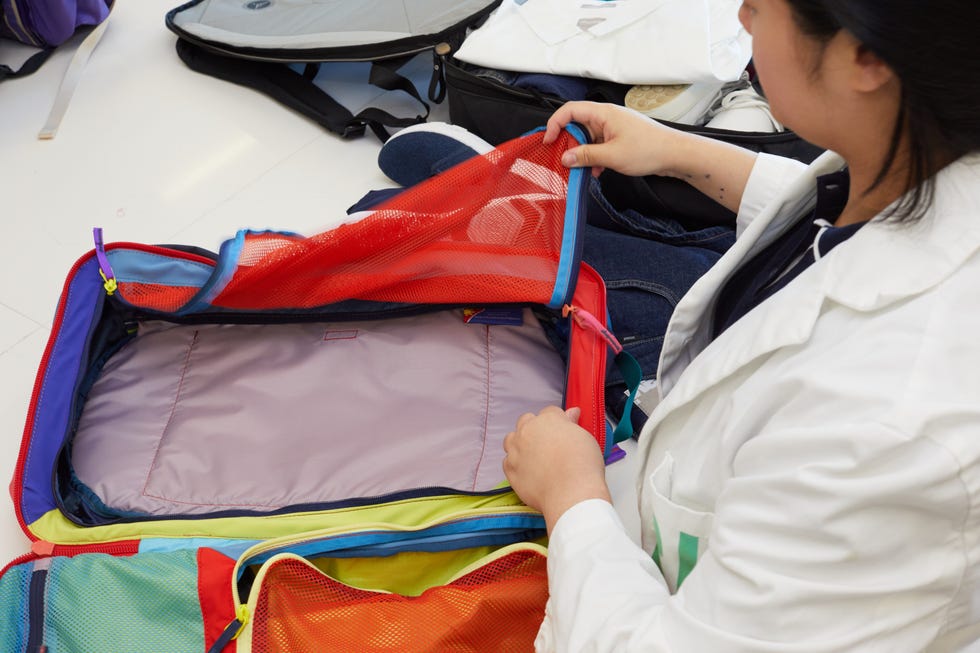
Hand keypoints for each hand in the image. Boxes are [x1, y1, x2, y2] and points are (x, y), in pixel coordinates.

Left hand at [503, 405, 611, 533]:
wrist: (572, 494)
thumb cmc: (582, 466)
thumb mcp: (585, 438)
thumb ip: (572, 424)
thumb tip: (571, 413)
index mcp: (547, 420)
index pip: (549, 412)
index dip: (557, 422)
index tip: (562, 431)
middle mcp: (528, 431)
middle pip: (526, 421)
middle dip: (535, 429)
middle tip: (548, 444)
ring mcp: (516, 450)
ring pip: (511, 439)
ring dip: (520, 444)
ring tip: (535, 457)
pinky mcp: (510, 470)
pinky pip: (507, 462)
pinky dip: (516, 464)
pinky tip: (529, 472)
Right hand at [542, 101, 687, 177]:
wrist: (675, 154)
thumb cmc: (649, 149)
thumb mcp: (611, 156)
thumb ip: (585, 156)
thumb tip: (565, 158)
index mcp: (603, 113)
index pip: (570, 110)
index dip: (555, 124)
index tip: (548, 141)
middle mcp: (607, 117)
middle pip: (577, 125)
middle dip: (569, 143)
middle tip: (563, 160)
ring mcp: (614, 127)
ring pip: (588, 138)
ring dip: (582, 154)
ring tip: (581, 170)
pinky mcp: (620, 138)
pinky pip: (599, 146)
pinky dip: (594, 158)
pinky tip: (596, 172)